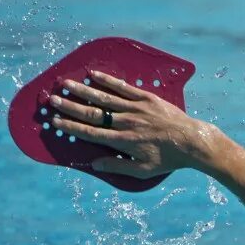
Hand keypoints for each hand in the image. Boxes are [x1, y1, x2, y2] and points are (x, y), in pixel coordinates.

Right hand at [48, 70, 218, 178]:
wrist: (193, 142)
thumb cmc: (168, 159)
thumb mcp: (144, 170)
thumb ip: (119, 166)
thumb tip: (95, 164)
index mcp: (123, 141)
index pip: (91, 133)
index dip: (72, 127)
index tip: (56, 122)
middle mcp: (126, 122)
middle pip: (92, 113)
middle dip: (70, 106)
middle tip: (52, 100)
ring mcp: (136, 108)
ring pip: (104, 97)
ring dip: (83, 90)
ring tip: (65, 83)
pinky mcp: (147, 98)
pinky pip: (123, 87)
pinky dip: (107, 80)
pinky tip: (94, 74)